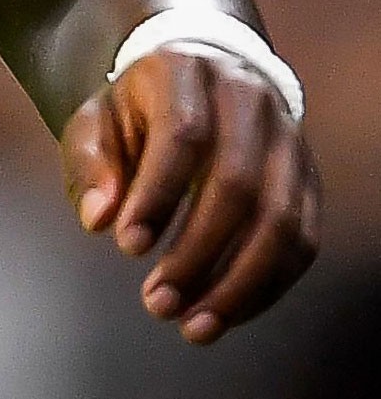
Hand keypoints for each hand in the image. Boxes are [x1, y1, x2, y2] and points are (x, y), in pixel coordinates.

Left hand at [62, 44, 320, 343]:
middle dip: (197, 253)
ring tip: (194, 327)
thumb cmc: (137, 109)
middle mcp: (249, 99)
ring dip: (240, 284)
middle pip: (237, 183)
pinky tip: (227, 314)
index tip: (126, 247)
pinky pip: (303, 241)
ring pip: (282, 220)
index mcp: (187, 72)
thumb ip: (90, 165)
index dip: (157, 195)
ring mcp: (288, 139)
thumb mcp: (96, 122)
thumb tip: (98, 219)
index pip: (182, 135)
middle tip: (157, 303)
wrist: (201, 76)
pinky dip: (268, 286)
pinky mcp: (309, 179)